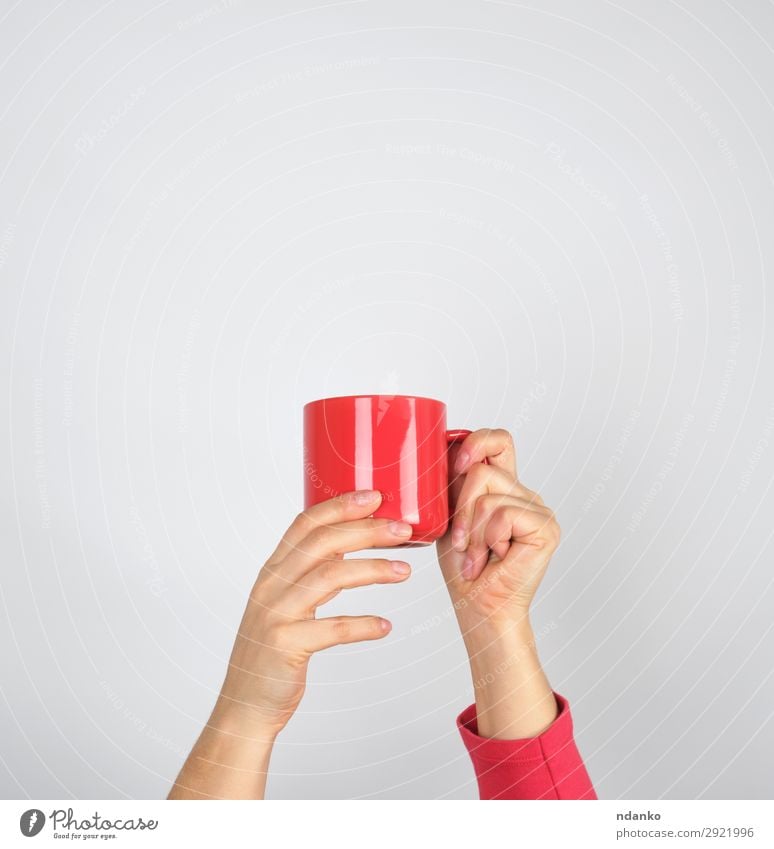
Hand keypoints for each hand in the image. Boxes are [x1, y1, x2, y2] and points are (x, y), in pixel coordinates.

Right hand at [169, 490, 411, 797]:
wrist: (245, 706)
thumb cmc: (273, 652)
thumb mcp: (286, 603)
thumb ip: (310, 574)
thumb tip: (351, 545)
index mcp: (273, 571)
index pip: (305, 524)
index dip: (339, 505)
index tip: (374, 496)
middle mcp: (272, 586)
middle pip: (322, 542)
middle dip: (365, 530)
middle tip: (402, 529)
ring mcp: (277, 615)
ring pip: (330, 577)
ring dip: (372, 569)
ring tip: (404, 571)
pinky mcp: (286, 646)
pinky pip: (332, 628)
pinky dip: (363, 625)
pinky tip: (385, 626)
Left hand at [436, 428, 560, 738]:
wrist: (478, 606)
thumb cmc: (462, 566)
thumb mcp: (447, 515)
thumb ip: (452, 483)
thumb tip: (440, 450)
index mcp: (502, 486)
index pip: (498, 441)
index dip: (476, 441)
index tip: (456, 463)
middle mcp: (523, 493)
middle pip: (483, 468)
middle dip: (460, 506)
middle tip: (461, 540)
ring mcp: (538, 509)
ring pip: (488, 492)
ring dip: (472, 530)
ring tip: (476, 555)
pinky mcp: (545, 526)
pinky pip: (504, 513)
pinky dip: (488, 538)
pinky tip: (493, 558)